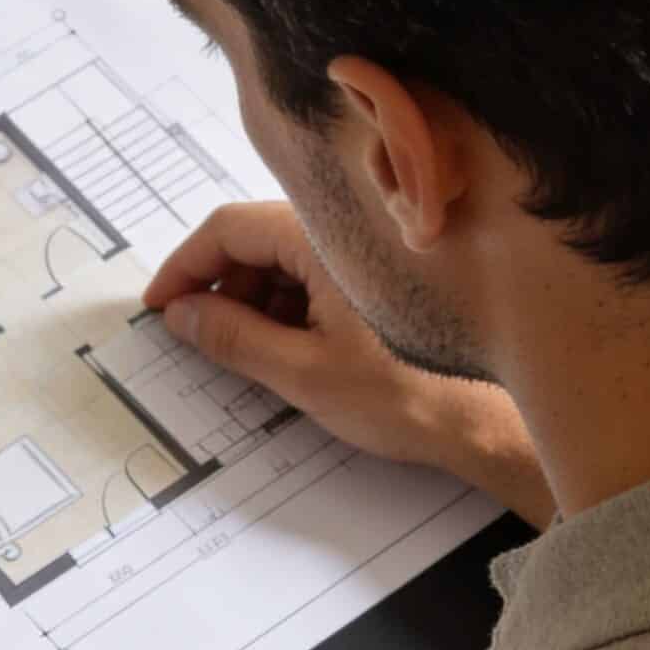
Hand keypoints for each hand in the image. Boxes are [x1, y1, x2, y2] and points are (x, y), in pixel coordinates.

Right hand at [142, 203, 554, 527]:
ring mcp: (365, 252)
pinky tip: (290, 351)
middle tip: (198, 339)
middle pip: (254, 240)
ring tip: (250, 356)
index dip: (185, 267)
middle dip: (219, 288)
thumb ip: (232, 338)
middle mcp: (346, 231)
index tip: (160, 306)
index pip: (228, 228)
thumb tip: (182, 314)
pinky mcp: (379, 277)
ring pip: (283, 260)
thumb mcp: (302, 372)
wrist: (489, 421)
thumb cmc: (411, 394)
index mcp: (325, 237)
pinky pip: (315, 276)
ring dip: (253, 301)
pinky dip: (288, 307)